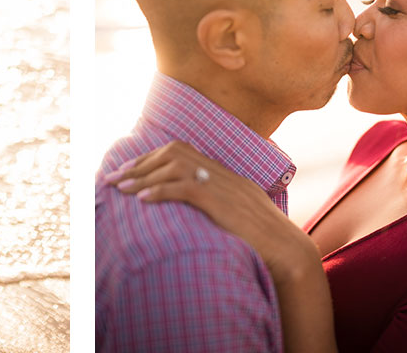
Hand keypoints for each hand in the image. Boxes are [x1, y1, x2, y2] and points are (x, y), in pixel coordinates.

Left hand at [106, 140, 320, 280]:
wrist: (290, 254)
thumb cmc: (265, 243)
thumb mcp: (240, 217)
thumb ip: (219, 206)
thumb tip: (194, 210)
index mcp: (228, 177)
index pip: (184, 152)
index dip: (153, 158)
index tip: (131, 169)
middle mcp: (224, 176)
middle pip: (174, 153)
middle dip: (141, 163)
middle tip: (116, 177)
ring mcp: (225, 187)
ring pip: (175, 167)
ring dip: (143, 176)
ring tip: (121, 188)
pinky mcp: (223, 203)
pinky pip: (186, 189)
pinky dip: (160, 191)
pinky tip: (142, 199)